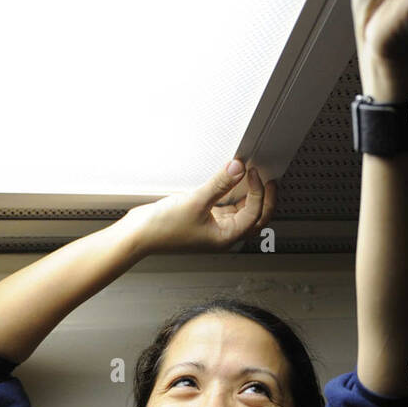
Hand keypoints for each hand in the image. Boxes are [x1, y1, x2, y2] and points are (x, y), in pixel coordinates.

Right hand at [124, 160, 276, 255]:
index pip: (254, 214)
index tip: (253, 172)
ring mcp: (215, 227)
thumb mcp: (195, 201)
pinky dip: (233, 194)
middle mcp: (223, 235)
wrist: (139, 235)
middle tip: (267, 179)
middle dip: (264, 199)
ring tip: (252, 176)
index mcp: (226, 238)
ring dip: (249, 195)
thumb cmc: (163, 230)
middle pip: (256, 218)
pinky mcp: (205, 218)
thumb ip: (220, 183)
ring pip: (242, 212)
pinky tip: (232, 181)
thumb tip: (238, 168)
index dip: (257, 192)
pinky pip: (227, 207)